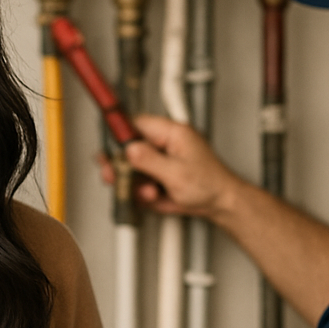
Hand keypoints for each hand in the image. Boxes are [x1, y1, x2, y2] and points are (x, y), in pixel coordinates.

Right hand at [124, 114, 242, 219]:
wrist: (220, 204)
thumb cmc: (210, 185)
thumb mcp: (177, 173)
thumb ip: (150, 160)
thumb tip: (130, 149)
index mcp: (172, 133)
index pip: (137, 124)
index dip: (119, 133)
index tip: (109, 145)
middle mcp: (163, 143)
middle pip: (128, 145)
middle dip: (120, 163)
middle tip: (115, 174)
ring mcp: (158, 159)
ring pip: (130, 165)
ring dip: (132, 181)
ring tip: (147, 191)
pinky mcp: (156, 174)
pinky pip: (137, 180)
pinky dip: (139, 190)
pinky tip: (152, 195)